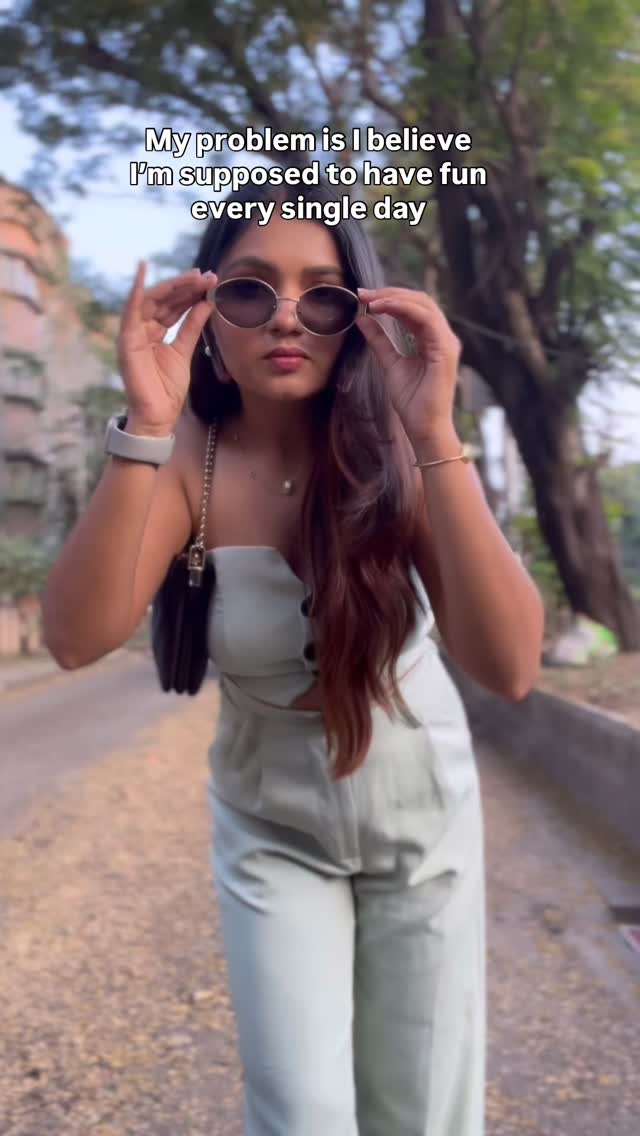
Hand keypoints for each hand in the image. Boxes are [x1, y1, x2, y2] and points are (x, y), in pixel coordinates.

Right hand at [117, 262, 216, 430]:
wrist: (158, 416)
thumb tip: (206, 302)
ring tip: (194, 277)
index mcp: (155, 332)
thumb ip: (192, 326)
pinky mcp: (126, 340)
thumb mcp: (185, 351)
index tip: (210, 281)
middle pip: (163, 300)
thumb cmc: (167, 389)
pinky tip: (142, 270)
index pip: (173, 306)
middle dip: (185, 286)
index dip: (190, 293)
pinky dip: (135, 290)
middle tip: (207, 276)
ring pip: (151, 300)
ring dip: (172, 286)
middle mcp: (142, 329)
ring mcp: (133, 333)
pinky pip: (130, 311)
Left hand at [355, 285, 460, 440]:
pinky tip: (383, 308)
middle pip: (419, 300)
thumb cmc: (412, 402)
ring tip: (370, 300)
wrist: (424, 428)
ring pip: (423, 305)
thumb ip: (380, 341)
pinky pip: (426, 319)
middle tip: (363, 294)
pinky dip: (403, 309)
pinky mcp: (445, 350)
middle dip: (390, 293)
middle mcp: (443, 337)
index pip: (413, 308)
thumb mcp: (390, 364)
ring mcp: (447, 342)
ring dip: (395, 298)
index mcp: (433, 339)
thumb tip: (363, 319)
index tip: (363, 297)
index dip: (389, 298)